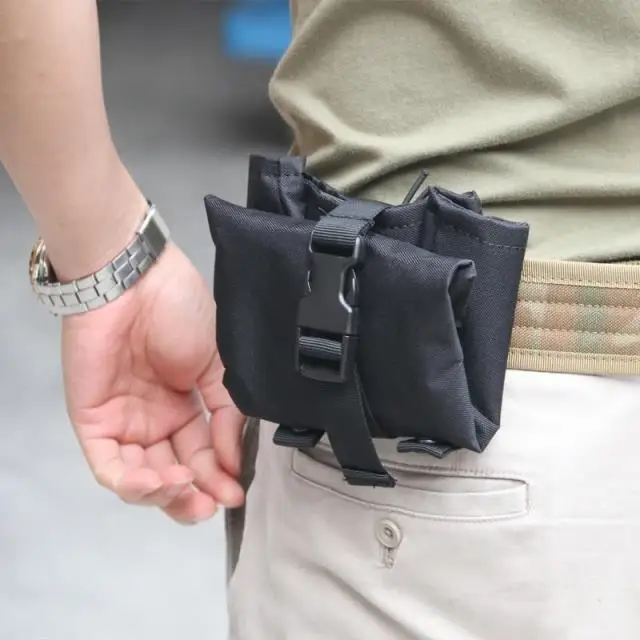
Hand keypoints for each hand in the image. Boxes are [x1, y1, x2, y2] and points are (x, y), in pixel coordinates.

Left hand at [61, 243, 245, 524]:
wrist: (138, 280)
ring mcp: (124, 422)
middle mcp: (155, 420)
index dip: (219, 477)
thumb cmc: (181, 311)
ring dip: (165, 495)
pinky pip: (109, 465)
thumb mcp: (220, 366)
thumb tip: (233, 461)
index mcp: (186, 406)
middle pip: (172, 474)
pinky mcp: (93, 421)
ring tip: (188, 492)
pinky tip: (162, 482)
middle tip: (212, 504)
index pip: (202, 454)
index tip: (236, 492)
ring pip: (139, 479)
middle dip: (193, 496)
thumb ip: (227, 415)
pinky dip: (133, 483)